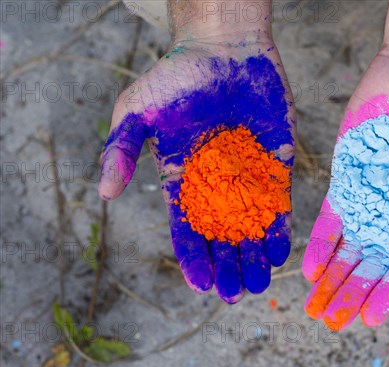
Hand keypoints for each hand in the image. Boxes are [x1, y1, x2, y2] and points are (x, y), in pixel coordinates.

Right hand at [99, 35, 294, 303]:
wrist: (224, 48)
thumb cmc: (177, 77)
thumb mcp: (137, 112)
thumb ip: (121, 150)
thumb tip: (106, 195)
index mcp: (182, 180)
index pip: (186, 227)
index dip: (193, 256)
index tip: (200, 284)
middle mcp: (216, 185)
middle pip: (222, 235)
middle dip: (227, 265)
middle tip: (234, 293)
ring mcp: (248, 175)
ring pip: (252, 225)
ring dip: (254, 255)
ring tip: (258, 284)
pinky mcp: (276, 162)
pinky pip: (279, 201)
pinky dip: (279, 226)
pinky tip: (280, 251)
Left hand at [302, 51, 388, 329]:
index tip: (369, 318)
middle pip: (375, 264)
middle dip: (353, 294)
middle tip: (332, 322)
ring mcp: (373, 196)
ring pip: (349, 248)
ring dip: (332, 278)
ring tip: (315, 309)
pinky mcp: (349, 177)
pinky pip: (331, 218)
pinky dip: (319, 243)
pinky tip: (308, 269)